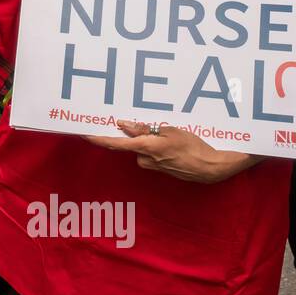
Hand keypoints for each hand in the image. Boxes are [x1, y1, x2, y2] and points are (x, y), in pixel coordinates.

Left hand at [83, 120, 254, 184]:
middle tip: (152, 125)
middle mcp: (145, 160)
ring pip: (143, 148)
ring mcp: (152, 166)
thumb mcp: (170, 132)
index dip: (97, 138)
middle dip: (137, 133)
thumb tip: (123, 125)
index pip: (114, 144)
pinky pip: (152, 154)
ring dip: (151, 140)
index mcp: (146, 148)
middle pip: (131, 143)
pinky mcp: (160, 169)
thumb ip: (144, 129)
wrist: (212, 168)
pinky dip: (158, 147)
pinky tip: (174, 144)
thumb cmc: (194, 147)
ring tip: (171, 135)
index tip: (83, 132)